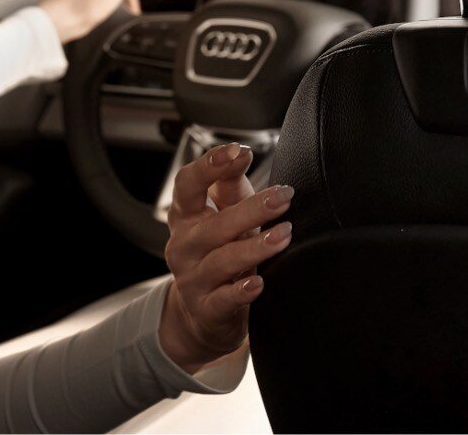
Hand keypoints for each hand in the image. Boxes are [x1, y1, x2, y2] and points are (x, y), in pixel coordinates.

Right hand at [156, 142, 293, 372]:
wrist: (203, 315)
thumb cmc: (219, 253)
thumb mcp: (223, 216)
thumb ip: (230, 186)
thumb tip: (240, 153)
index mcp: (185, 216)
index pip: (187, 185)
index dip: (208, 167)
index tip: (236, 152)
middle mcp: (183, 246)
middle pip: (212, 225)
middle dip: (249, 209)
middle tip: (283, 197)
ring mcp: (192, 279)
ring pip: (221, 261)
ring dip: (253, 248)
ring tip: (283, 236)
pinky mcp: (206, 310)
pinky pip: (224, 299)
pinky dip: (241, 291)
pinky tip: (258, 283)